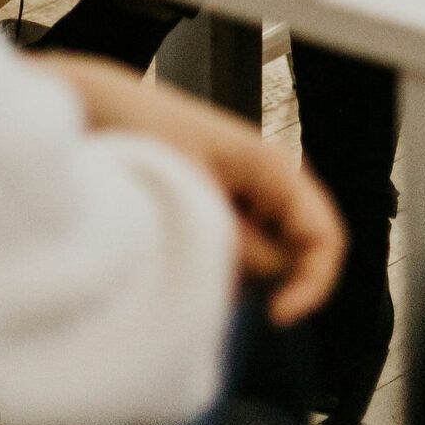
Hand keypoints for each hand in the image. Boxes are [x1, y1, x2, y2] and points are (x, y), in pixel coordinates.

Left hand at [38, 55, 344, 323]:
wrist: (100, 108)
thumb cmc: (145, 136)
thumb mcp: (192, 194)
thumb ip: (235, 241)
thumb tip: (266, 280)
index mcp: (273, 167)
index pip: (324, 235)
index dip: (314, 283)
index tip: (276, 317)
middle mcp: (267, 184)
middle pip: (294, 256)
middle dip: (262, 281)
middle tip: (205, 277)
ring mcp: (243, 198)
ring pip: (260, 262)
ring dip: (230, 275)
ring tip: (177, 250)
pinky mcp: (217, 211)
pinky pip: (232, 257)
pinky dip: (210, 268)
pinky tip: (170, 249)